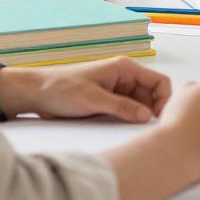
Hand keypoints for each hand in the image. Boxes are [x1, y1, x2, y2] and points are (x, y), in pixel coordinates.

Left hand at [5, 57, 170, 123]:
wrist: (36, 95)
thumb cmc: (61, 89)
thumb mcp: (93, 99)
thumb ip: (122, 107)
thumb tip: (147, 116)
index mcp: (125, 69)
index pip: (159, 81)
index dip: (164, 99)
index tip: (157, 118)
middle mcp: (124, 78)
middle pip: (152, 95)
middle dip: (152, 111)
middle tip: (147, 130)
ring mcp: (117, 91)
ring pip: (141, 105)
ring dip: (140, 117)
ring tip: (135, 131)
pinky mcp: (108, 103)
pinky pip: (127, 111)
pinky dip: (129, 120)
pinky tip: (124, 128)